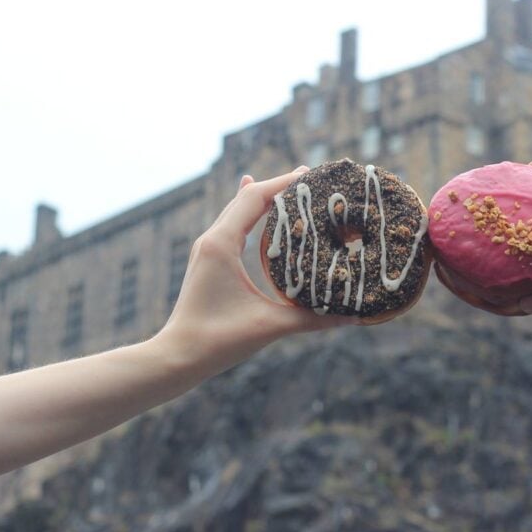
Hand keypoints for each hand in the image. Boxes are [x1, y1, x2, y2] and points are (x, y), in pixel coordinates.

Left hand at [159, 167, 352, 375]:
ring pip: (237, 209)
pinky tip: (258, 207)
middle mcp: (212, 240)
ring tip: (293, 186)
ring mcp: (208, 249)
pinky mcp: (209, 261)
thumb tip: (354, 318)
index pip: (254, 198)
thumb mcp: (270, 326)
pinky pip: (232, 224)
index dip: (283, 183)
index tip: (312, 175)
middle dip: (278, 185)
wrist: (178, 356)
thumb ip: (312, 319)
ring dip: (264, 196)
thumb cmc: (218, 340)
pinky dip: (250, 211)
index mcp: (222, 244)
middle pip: (246, 197)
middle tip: (311, 176)